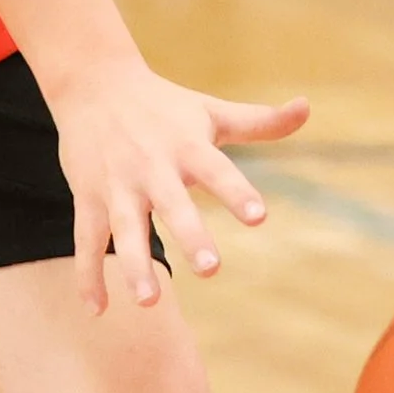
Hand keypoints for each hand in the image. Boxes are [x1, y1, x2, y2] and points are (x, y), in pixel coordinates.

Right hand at [55, 62, 309, 311]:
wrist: (92, 83)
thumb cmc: (163, 104)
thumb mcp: (210, 111)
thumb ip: (259, 121)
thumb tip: (306, 107)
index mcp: (187, 146)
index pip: (217, 170)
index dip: (237, 193)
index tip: (259, 218)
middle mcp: (152, 167)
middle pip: (172, 205)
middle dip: (190, 236)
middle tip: (212, 269)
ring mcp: (117, 185)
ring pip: (125, 229)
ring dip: (134, 264)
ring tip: (149, 302)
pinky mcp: (88, 197)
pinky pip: (87, 241)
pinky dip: (89, 275)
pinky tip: (99, 310)